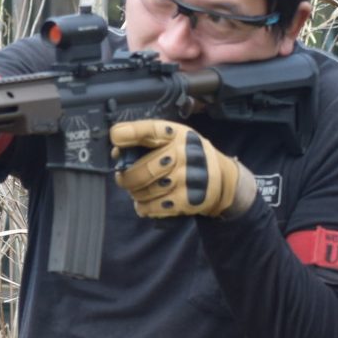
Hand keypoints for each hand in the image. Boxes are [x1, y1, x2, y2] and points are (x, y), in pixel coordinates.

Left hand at [111, 119, 255, 218]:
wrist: (221, 178)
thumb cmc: (186, 155)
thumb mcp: (173, 139)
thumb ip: (146, 142)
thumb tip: (116, 153)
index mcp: (175, 134)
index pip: (151, 130)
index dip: (131, 133)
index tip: (116, 137)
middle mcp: (183, 153)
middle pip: (141, 169)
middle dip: (126, 178)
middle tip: (124, 179)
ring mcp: (187, 177)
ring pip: (144, 191)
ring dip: (135, 193)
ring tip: (138, 191)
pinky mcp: (188, 199)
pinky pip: (153, 207)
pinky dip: (144, 207)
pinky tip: (146, 203)